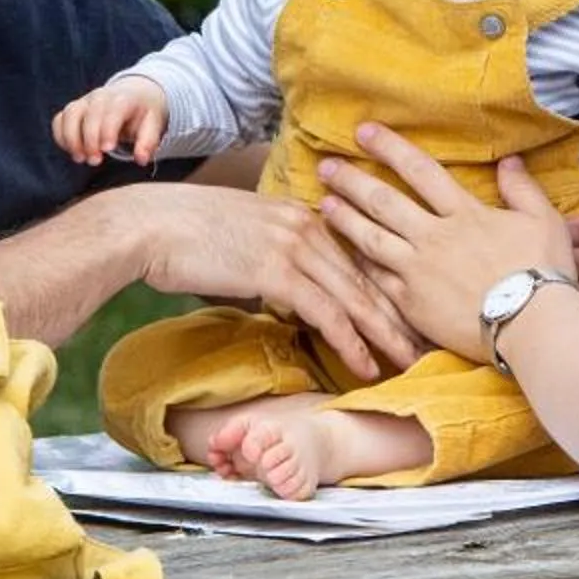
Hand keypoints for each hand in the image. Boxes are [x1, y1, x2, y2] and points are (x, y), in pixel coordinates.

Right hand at [54, 76, 167, 166]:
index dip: (107, 129)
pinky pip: (59, 120)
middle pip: (88, 114)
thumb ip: (148, 141)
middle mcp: (101, 96)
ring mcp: (84, 101)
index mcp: (123, 98)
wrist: (133, 95)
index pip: (112, 110)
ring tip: (80, 159)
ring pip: (69, 115)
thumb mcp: (154, 123)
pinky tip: (73, 152)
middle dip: (89, 139)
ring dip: (71, 139)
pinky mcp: (73, 109)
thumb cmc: (143, 113)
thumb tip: (141, 160)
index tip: (107, 149)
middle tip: (95, 161)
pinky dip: (61, 136)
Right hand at [127, 184, 425, 377]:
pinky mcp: (276, 270)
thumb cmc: (185, 236)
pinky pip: (326, 312)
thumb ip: (274, 260)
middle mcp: (307, 225)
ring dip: (387, 334)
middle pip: (368, 275)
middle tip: (429, 340)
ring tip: (411, 360)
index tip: (411, 313)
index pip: (358, 255)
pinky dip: (351, 342)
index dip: (388, 286)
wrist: (149, 225)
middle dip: (402, 312)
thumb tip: (288, 295)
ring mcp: (294, 246)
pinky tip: (367, 364)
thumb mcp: (243, 238)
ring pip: (356, 296)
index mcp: (301, 214)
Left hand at [316, 125, 575, 362]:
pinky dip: (358, 263)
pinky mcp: (412, 304)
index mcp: (464, 213)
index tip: (364, 132)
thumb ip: (522, 189)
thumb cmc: (544, 272)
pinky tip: (342, 254)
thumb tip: (510, 161)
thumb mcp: (544, 220)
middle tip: (326, 166)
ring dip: (345, 218)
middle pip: (383, 201)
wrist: (533, 325)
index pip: (420, 171)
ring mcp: (418, 271)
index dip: (390, 148)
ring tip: (323, 204)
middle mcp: (435, 236)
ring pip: (371, 238)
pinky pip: (376, 279)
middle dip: (352, 180)